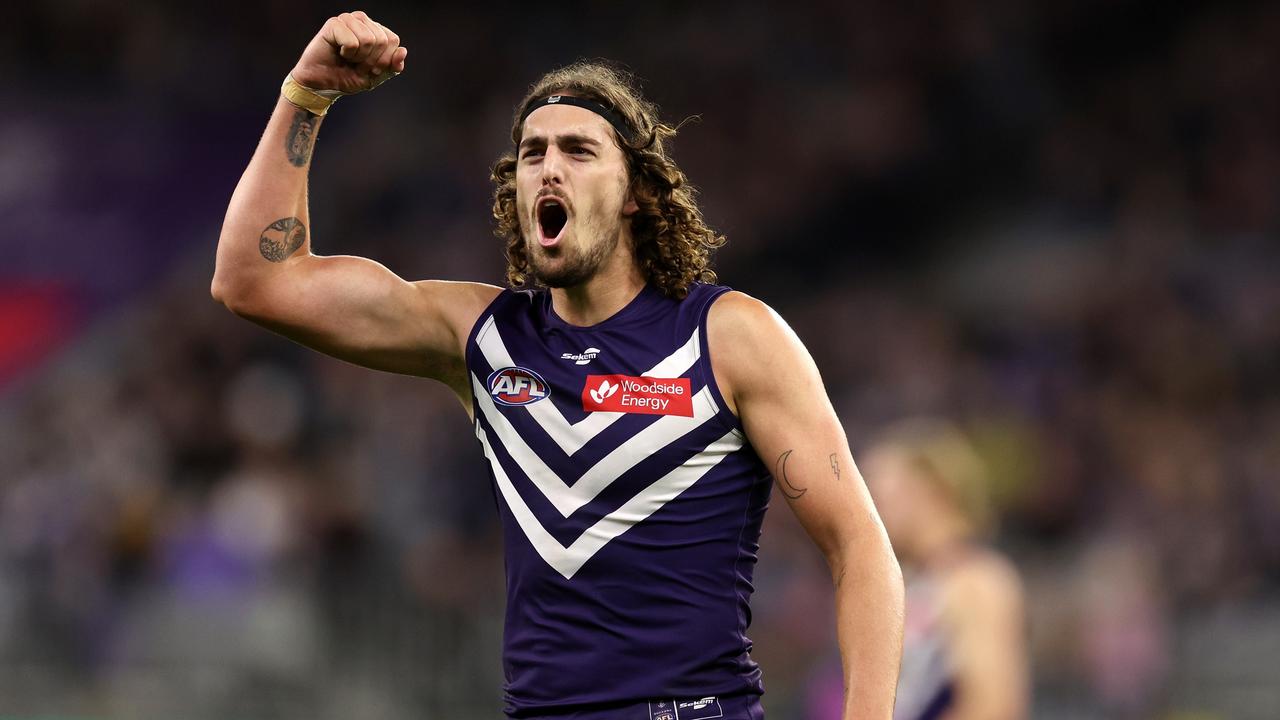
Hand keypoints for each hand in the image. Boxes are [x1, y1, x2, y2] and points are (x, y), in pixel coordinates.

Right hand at [290, 11, 406, 94]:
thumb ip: (393, 65)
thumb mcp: (377, 75)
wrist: (324, 85)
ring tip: (348, 59)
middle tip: (357, 65)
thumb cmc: (349, 76)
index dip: (384, 60)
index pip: (393, 40)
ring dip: (359, 58)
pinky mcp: (334, 24)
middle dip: (371, 61)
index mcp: (375, 29)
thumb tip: (403, 51)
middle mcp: (362, 20)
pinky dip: (348, 54)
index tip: (369, 68)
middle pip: (382, 40)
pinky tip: (339, 53)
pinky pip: (353, 42)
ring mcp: (348, 20)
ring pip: (368, 40)